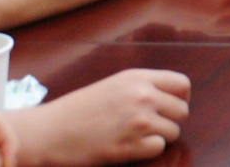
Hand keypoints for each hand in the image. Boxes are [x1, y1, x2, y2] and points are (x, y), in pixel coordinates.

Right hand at [0, 70, 190, 166]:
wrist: (47, 132)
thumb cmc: (76, 111)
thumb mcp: (112, 86)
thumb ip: (141, 88)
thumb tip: (169, 99)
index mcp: (138, 78)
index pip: (182, 85)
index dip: (180, 99)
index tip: (168, 109)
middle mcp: (142, 96)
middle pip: (182, 111)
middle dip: (169, 121)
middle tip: (149, 128)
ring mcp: (138, 121)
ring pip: (173, 131)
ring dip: (159, 138)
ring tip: (135, 138)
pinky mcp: (130, 145)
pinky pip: (158, 148)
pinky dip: (148, 151)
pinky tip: (129, 148)